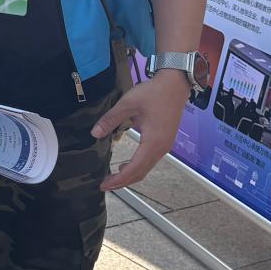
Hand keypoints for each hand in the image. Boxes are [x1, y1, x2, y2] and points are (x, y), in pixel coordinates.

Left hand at [92, 68, 191, 191]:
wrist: (175, 85)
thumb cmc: (154, 93)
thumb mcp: (128, 104)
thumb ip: (110, 119)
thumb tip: (95, 133)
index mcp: (153, 142)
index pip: (134, 168)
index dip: (118, 179)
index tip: (105, 184)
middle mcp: (161, 148)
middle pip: (141, 172)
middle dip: (123, 181)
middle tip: (105, 185)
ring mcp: (165, 146)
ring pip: (146, 168)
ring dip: (130, 175)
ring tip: (113, 178)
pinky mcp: (164, 141)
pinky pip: (150, 160)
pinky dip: (137, 167)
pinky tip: (125, 166)